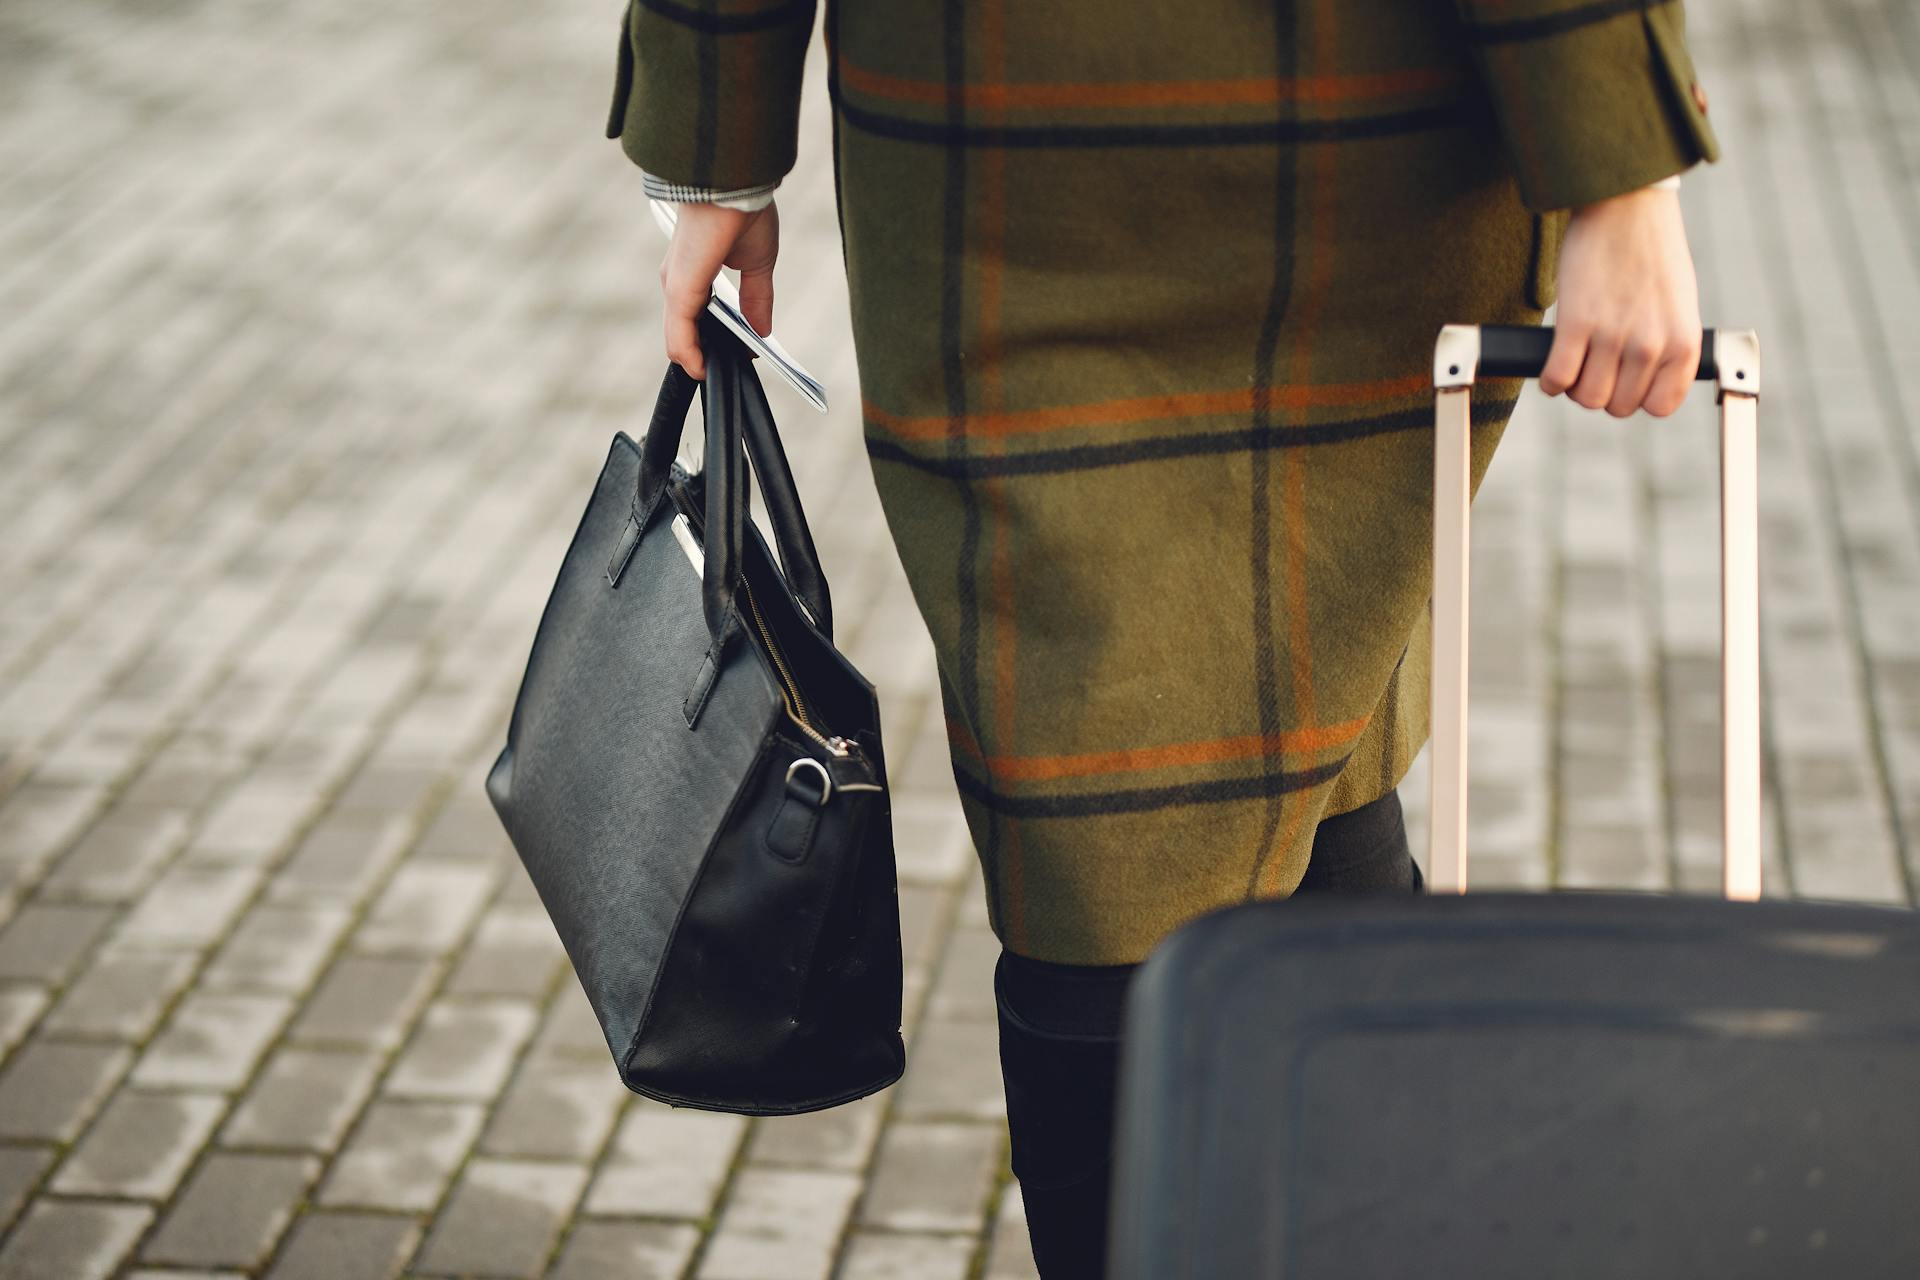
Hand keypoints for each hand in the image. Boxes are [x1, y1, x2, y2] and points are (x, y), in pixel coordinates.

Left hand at [659, 200, 778, 379]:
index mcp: (694, 272)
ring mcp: (676, 288)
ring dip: (701, 362)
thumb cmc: (744, 211)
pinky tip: (703, 372)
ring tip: (721, 375)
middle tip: (734, 369)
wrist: (736, 185)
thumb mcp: (758, 264)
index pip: (696, 318)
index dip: (717, 341)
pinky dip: (691, 358)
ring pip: (679, 339)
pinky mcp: (680, 292)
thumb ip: (757, 299)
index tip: (743, 352)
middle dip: (709, 356)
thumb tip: (762, 332)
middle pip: (686, 332)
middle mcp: (678, 281)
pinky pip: (679, 337)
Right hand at [1540, 184, 1701, 418]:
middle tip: (1595, 368)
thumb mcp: (1678, 303)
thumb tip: (1642, 379)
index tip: (1627, 382)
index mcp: (1683, 342)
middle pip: (1617, 406)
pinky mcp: (1575, 322)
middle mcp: (1651, 344)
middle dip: (1603, 392)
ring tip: (1575, 364)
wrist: (1628, 205)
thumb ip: (1667, 344)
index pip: (1659, 406)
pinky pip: (1557, 377)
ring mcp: (1612, 335)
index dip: (1638, 398)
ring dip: (1575, 387)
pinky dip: (1550, 380)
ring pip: (1586, 397)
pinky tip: (1552, 367)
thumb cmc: (1652, 252)